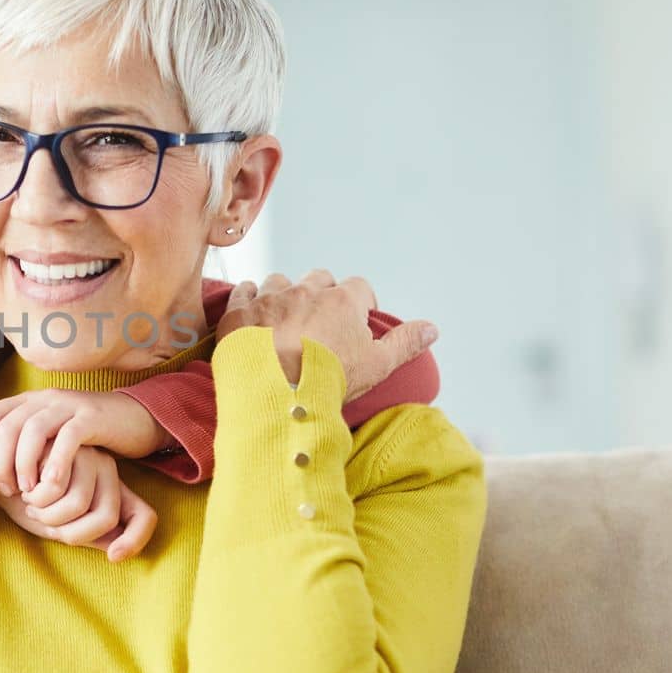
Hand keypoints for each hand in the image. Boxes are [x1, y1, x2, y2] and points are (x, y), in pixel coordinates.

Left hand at [0, 389, 169, 500]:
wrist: (132, 418)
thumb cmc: (83, 432)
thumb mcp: (44, 425)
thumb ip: (12, 421)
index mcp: (29, 400)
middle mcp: (45, 399)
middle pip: (7, 425)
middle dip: (1, 461)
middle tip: (6, 488)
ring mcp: (69, 406)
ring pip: (34, 430)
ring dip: (24, 463)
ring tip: (28, 489)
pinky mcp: (93, 418)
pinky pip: (69, 437)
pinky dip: (57, 461)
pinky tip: (53, 484)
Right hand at [0, 445, 158, 562]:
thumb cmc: (24, 498)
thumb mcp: (56, 525)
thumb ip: (86, 534)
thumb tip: (116, 549)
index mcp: (111, 489)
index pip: (144, 516)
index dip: (136, 541)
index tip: (114, 557)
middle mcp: (106, 469)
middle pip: (106, 516)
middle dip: (69, 531)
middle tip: (45, 520)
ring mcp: (86, 454)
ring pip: (80, 503)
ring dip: (48, 514)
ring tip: (30, 501)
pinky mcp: (62, 444)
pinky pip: (56, 486)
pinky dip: (35, 496)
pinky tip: (22, 486)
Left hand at [215, 270, 436, 399]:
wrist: (274, 393)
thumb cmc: (328, 380)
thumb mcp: (378, 365)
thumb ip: (404, 342)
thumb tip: (432, 328)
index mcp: (342, 301)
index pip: (359, 288)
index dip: (360, 304)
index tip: (355, 323)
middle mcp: (306, 291)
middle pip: (319, 279)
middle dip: (321, 294)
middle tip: (318, 322)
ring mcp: (270, 298)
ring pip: (280, 282)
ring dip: (283, 295)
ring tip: (283, 320)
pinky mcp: (240, 310)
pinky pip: (244, 291)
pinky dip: (248, 300)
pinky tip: (252, 316)